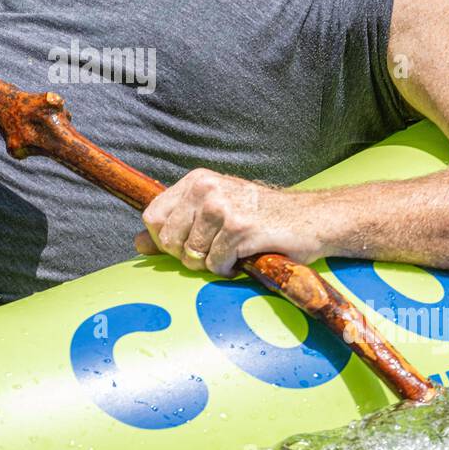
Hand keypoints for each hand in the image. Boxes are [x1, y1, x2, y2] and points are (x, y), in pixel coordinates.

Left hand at [135, 168, 322, 275]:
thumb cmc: (260, 219)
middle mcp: (206, 188)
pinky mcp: (240, 228)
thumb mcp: (212, 214)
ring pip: (191, 255)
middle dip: (188, 256)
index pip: (152, 217)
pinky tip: (245, 257)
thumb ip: (174, 228)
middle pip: (168, 240)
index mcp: (196, 180)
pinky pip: (216, 263)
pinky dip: (229, 269)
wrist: (311, 219)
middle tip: (214, 252)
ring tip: (232, 252)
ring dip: (211, 264)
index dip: (164, 240)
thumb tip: (137, 244)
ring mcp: (223, 207)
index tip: (188, 244)